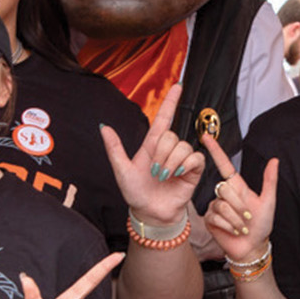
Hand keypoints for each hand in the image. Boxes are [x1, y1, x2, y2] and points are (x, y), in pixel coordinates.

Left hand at [104, 86, 204, 230]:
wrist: (150, 213)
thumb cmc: (135, 193)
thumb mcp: (121, 170)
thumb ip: (114, 148)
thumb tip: (104, 127)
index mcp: (152, 145)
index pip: (163, 118)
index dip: (171, 102)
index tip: (177, 86)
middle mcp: (168, 150)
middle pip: (171, 135)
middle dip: (161, 153)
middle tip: (154, 171)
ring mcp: (181, 160)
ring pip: (182, 146)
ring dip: (170, 162)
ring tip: (163, 176)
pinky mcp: (193, 171)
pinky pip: (195, 158)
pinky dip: (185, 165)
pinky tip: (176, 174)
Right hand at [200, 131, 278, 264]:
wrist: (252, 247)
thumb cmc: (262, 225)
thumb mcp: (269, 202)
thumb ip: (270, 181)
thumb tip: (275, 160)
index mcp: (238, 187)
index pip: (224, 165)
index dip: (215, 151)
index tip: (206, 137)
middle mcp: (225, 194)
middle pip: (225, 189)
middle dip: (239, 206)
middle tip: (248, 218)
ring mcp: (216, 206)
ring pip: (221, 205)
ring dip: (236, 219)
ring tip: (242, 227)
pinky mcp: (210, 219)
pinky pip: (216, 217)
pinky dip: (229, 226)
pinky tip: (234, 231)